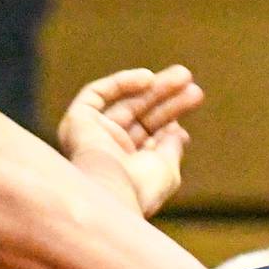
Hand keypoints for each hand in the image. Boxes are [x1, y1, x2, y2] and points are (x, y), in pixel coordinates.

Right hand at [57, 65, 203, 217]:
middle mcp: (107, 155)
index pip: (151, 138)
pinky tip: (149, 79)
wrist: (109, 192)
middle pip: (141, 119)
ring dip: (155, 88)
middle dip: (167, 100)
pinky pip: (97, 94)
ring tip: (184, 76)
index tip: (192, 104)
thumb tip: (178, 132)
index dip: (172, 120)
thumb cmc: (139, 190)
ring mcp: (91, 138)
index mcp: (127, 172)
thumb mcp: (167, 170)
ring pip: (125, 104)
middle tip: (193, 85)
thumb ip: (172, 149)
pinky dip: (122, 83)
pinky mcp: (76, 123)